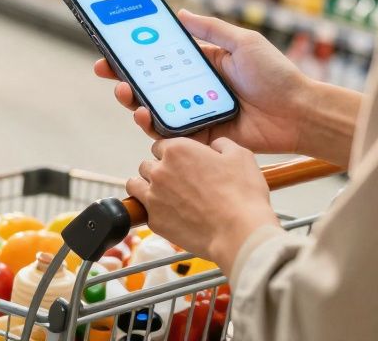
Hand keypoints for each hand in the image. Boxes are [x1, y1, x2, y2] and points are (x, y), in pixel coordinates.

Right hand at [95, 10, 313, 154]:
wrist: (298, 112)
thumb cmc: (276, 75)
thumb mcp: (243, 42)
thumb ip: (211, 29)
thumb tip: (180, 13)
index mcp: (203, 66)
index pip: (160, 59)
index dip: (135, 55)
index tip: (112, 49)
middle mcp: (195, 90)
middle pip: (151, 85)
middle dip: (124, 78)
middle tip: (108, 72)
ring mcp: (196, 114)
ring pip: (155, 110)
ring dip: (133, 102)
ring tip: (125, 94)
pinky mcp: (201, 137)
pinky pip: (171, 135)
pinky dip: (153, 127)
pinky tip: (144, 116)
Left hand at [127, 138, 277, 274]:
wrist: (239, 233)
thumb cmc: (242, 194)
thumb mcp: (240, 155)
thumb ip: (221, 143)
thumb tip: (214, 145)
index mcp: (178, 150)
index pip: (161, 145)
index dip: (173, 154)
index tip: (182, 162)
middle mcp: (160, 170)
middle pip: (147, 164)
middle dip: (159, 170)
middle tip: (177, 181)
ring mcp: (154, 197)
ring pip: (136, 185)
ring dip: (146, 187)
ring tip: (163, 195)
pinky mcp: (154, 221)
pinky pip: (144, 210)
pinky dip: (153, 211)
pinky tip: (170, 214)